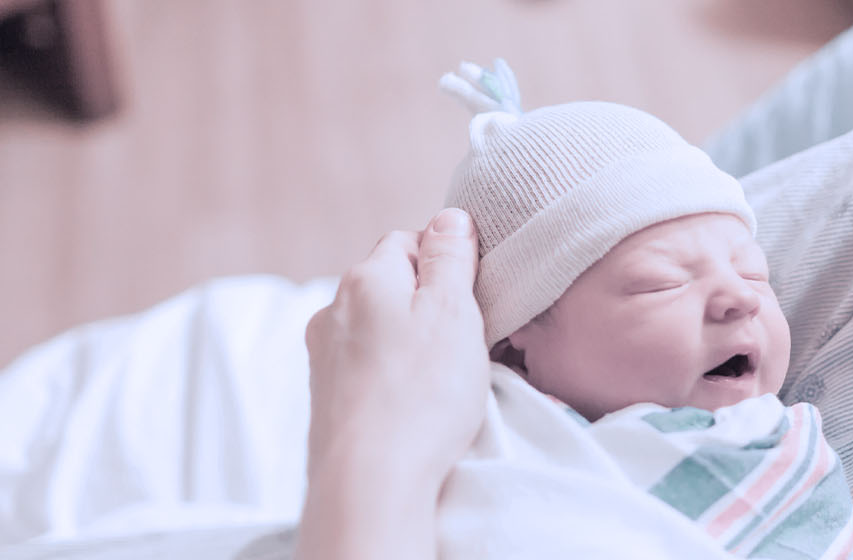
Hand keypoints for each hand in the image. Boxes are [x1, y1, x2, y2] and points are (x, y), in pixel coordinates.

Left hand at [304, 208, 488, 486]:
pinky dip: (390, 375)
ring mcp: (324, 355)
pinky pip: (366, 367)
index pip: (408, 242)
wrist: (370, 479)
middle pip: (389, 286)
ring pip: (376, 328)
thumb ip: (451, 258)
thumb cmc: (421, 394)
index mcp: (366, 278)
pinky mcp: (326, 396)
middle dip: (425, 303)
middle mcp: (334, 309)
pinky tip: (412, 402)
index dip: (445, 263)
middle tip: (461, 339)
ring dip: (406, 341)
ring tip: (438, 378)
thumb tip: (450, 218)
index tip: (470, 296)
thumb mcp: (453, 310)